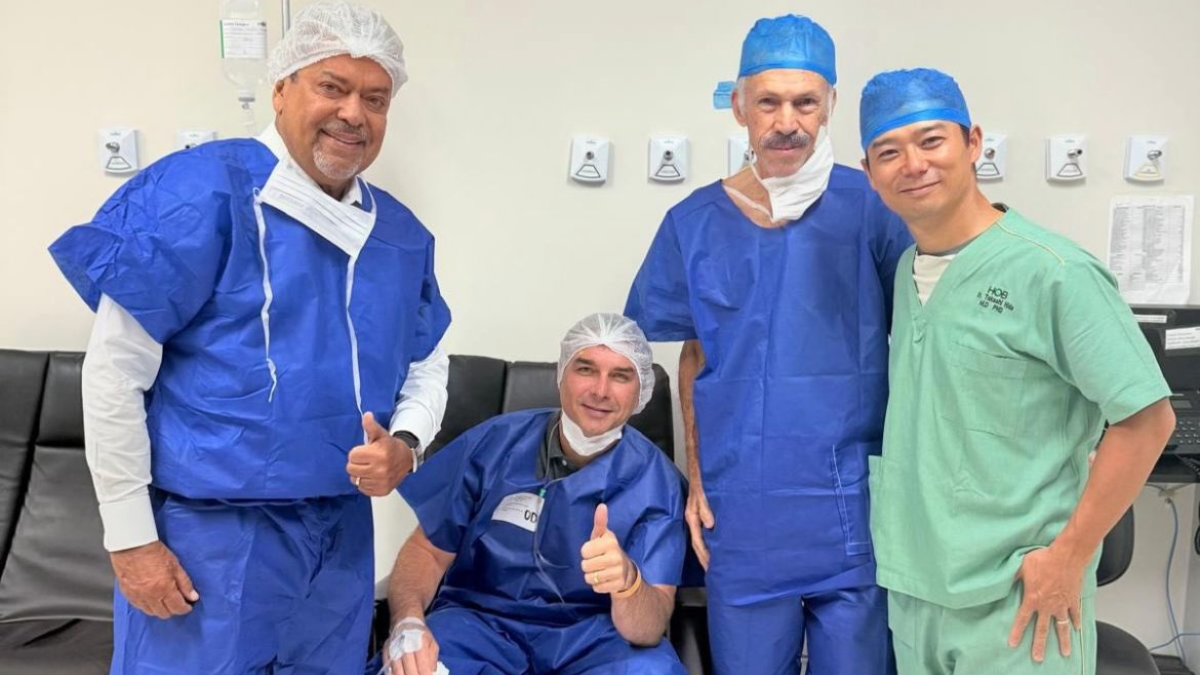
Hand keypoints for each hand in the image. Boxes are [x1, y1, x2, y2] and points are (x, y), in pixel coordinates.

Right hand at [110, 541, 198, 618]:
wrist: (132, 546)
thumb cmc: (154, 552)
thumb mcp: (176, 566)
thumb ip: (185, 583)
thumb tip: (193, 597)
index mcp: (164, 589)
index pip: (177, 607)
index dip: (185, 608)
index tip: (188, 606)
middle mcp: (150, 596)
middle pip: (164, 613)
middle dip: (173, 610)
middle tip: (178, 603)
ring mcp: (137, 596)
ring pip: (151, 612)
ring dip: (160, 609)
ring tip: (165, 601)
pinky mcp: (127, 594)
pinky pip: (139, 607)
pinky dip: (147, 606)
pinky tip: (151, 599)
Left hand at [347, 413, 413, 496]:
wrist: (406, 459)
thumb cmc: (390, 446)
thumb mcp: (380, 434)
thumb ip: (371, 426)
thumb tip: (366, 415)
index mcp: (379, 455)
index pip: (352, 456)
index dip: (357, 452)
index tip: (365, 451)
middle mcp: (380, 470)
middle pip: (351, 469)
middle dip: (356, 463)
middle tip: (366, 460)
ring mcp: (381, 482)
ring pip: (355, 480)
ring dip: (360, 474)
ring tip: (369, 468)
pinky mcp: (382, 491)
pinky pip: (362, 489)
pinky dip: (365, 483)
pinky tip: (372, 476)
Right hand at [385, 616, 438, 674]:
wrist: (405, 623)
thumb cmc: (420, 635)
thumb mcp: (432, 643)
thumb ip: (432, 659)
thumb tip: (432, 672)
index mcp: (419, 643)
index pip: (422, 664)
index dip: (425, 674)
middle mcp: (405, 647)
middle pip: (410, 670)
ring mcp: (394, 650)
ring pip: (398, 671)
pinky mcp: (386, 653)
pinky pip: (388, 668)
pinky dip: (393, 674)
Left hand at [581, 504, 636, 594]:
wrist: (626, 570)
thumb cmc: (608, 550)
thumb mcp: (603, 536)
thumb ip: (600, 522)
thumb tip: (601, 506)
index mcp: (610, 542)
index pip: (584, 551)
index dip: (586, 552)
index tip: (595, 551)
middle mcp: (616, 556)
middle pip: (585, 566)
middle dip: (588, 565)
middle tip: (597, 562)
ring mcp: (618, 572)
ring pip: (590, 578)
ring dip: (592, 576)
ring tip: (600, 571)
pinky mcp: (618, 585)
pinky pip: (597, 588)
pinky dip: (598, 585)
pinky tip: (605, 579)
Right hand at [685, 475, 714, 569]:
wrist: (700, 468)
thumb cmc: (700, 480)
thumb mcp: (703, 494)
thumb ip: (705, 509)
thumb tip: (710, 525)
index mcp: (692, 517)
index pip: (697, 542)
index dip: (704, 556)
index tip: (711, 568)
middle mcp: (694, 519)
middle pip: (698, 543)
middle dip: (705, 558)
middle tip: (714, 572)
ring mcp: (698, 516)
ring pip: (703, 538)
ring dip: (708, 550)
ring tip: (716, 563)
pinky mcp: (704, 512)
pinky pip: (707, 530)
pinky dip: (712, 540)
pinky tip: (718, 544)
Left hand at [1008, 545, 1085, 661]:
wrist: (1066, 556)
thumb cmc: (1043, 559)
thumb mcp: (1022, 566)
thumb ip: (1014, 576)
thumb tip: (1002, 578)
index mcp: (1032, 599)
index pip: (1022, 619)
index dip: (1016, 632)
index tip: (1012, 644)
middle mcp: (1047, 605)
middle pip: (1042, 630)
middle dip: (1039, 645)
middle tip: (1037, 658)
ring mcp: (1062, 604)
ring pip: (1062, 627)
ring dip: (1063, 641)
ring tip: (1065, 653)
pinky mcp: (1073, 600)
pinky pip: (1074, 615)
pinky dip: (1076, 623)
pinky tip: (1076, 630)